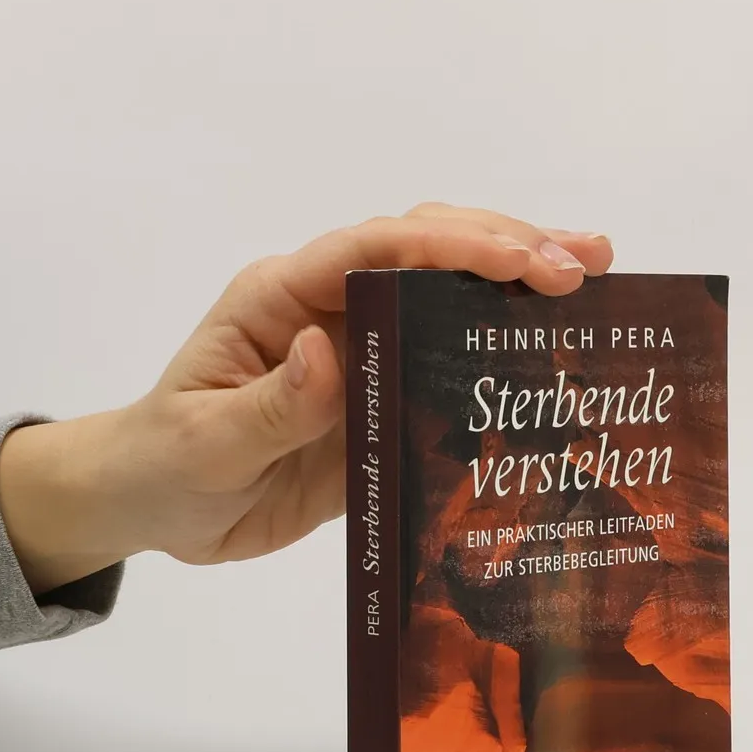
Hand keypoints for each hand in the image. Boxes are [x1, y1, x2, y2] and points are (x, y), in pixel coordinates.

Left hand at [0, 203, 614, 592]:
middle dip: (509, 247)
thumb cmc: (166, 464)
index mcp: (283, 296)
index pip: (375, 248)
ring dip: (520, 282)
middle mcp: (332, 306)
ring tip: (598, 280)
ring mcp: (363, 345)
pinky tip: (560, 354)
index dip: (453, 245)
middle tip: (587, 266)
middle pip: (428, 248)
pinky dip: (505, 350)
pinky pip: (450, 360)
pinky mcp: (382, 393)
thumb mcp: (206, 444)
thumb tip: (331, 351)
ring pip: (449, 292)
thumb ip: (272, 404)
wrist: (154, 506)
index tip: (523, 262)